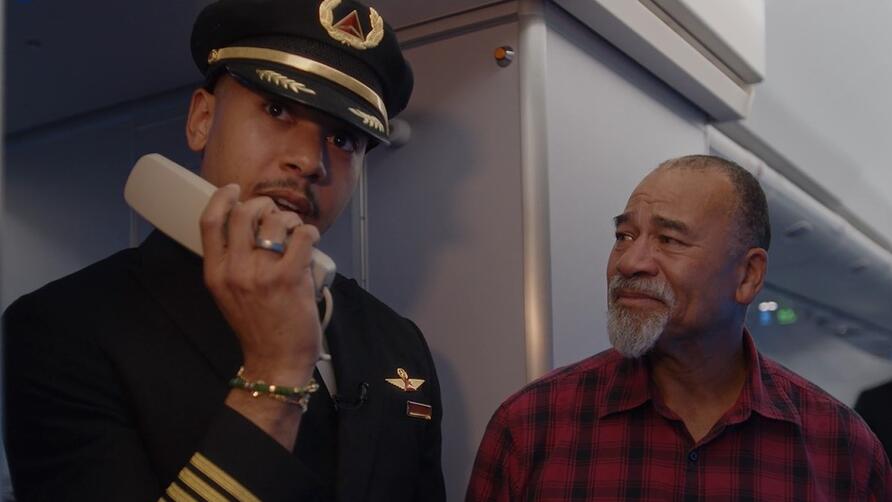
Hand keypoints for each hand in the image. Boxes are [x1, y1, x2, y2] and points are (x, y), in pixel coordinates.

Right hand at [200, 184, 320, 385]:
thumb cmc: (257, 327)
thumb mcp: (229, 294)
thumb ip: (232, 264)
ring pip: (275, 221)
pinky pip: (302, 236)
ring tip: (296, 233)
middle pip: (243, 213)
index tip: (233, 189)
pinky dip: (309, 232)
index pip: (209, 221)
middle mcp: (234, 270)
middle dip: (262, 204)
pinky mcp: (289, 278)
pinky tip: (310, 239)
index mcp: (215, 273)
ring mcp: (261, 273)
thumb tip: (250, 229)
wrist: (274, 361)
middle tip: (275, 213)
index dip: (222, 197)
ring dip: (290, 219)